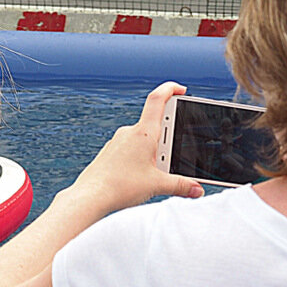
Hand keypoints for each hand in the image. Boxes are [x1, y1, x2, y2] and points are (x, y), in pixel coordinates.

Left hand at [71, 81, 202, 211]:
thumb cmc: (119, 187)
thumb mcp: (157, 185)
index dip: (170, 89)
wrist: (90, 197)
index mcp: (143, 133)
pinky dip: (141, 158)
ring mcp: (117, 142)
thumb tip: (196, 189)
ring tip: (157, 174)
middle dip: (169, 138)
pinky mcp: (110, 153)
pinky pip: (130, 149)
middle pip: (155, 125)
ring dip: (155, 151)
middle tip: (176, 156)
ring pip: (143, 140)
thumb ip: (181, 185)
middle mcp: (129, 133)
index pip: (157, 100)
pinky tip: (142, 176)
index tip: (181, 89)